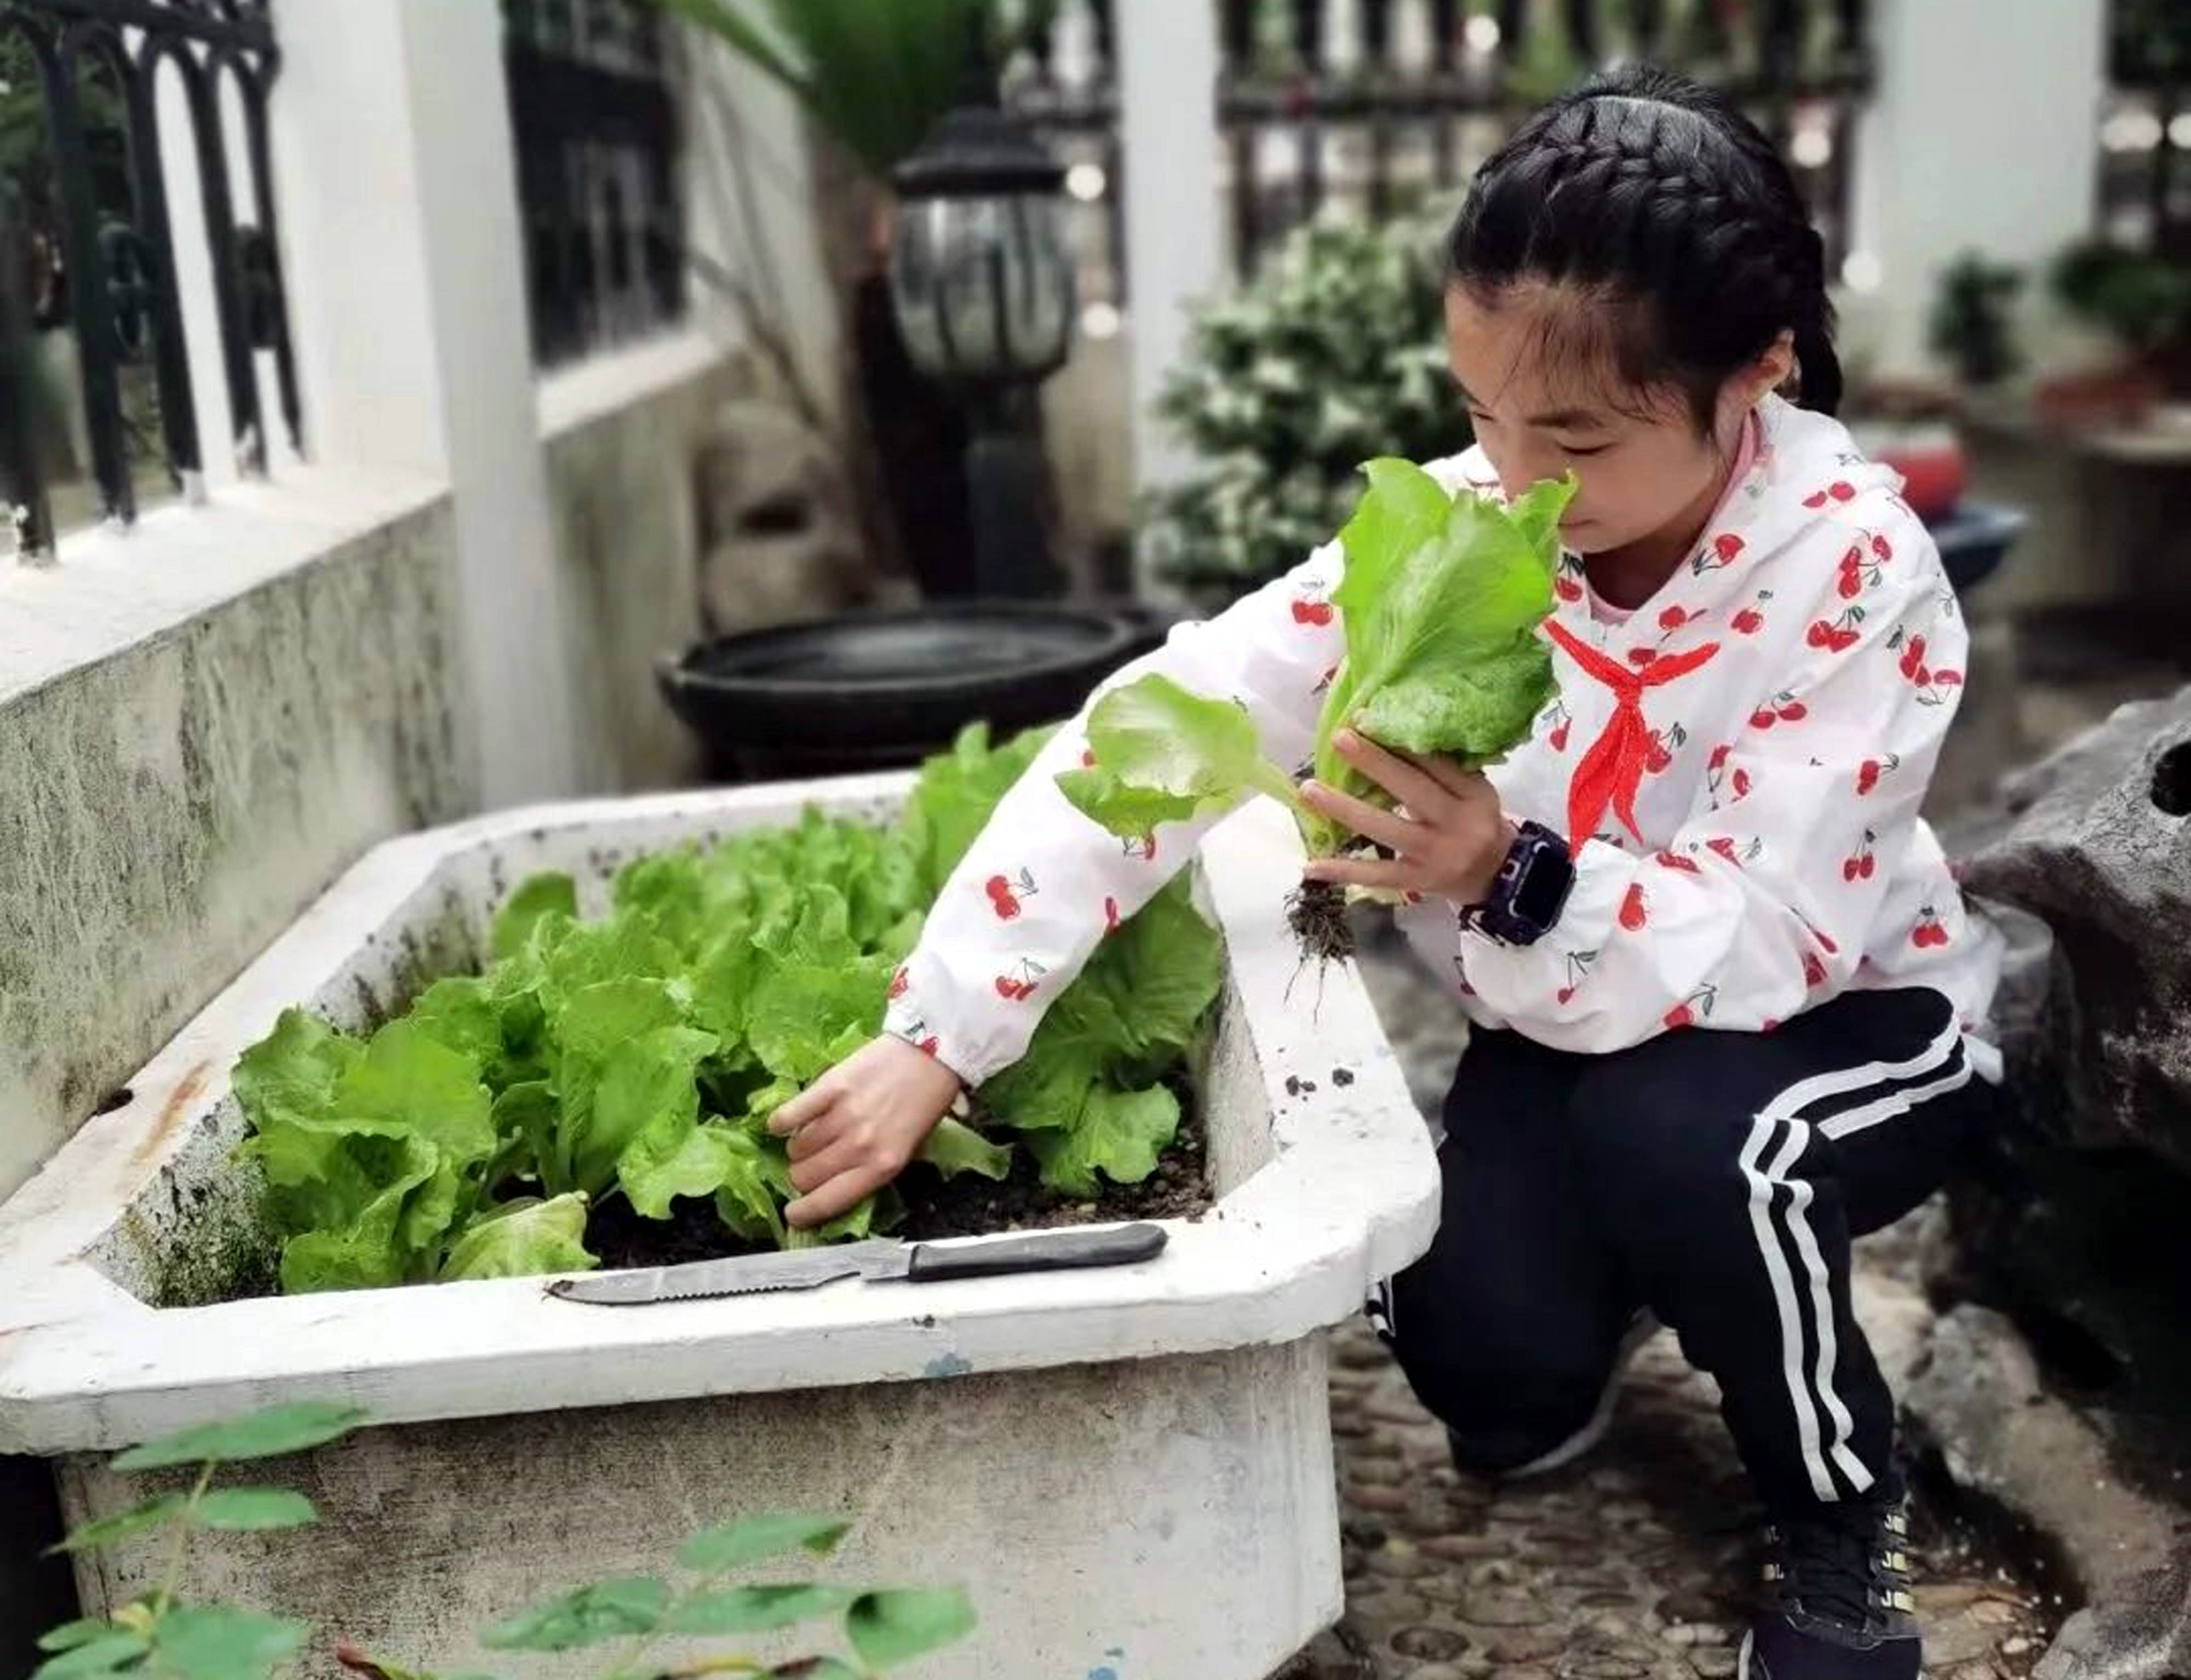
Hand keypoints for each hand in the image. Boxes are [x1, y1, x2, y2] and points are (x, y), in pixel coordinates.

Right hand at [767, 1034, 964, 1227]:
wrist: (931, 1054)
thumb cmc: (924, 1104)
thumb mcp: (908, 1150)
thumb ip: (872, 1169)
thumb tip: (835, 1184)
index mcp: (882, 1167)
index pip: (829, 1201)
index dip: (805, 1212)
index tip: (794, 1214)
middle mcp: (860, 1147)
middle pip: (804, 1176)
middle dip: (802, 1176)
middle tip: (810, 1165)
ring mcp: (842, 1116)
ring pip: (796, 1148)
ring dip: (798, 1148)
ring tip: (811, 1137)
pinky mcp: (829, 1087)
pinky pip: (789, 1115)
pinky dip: (781, 1122)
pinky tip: (784, 1123)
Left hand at [1298, 729, 1511, 904]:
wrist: (1496, 875)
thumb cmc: (1474, 821)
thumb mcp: (1473, 791)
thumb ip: (1441, 768)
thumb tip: (1390, 730)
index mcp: (1473, 794)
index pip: (1436, 763)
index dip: (1400, 740)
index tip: (1365, 718)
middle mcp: (1456, 824)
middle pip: (1412, 790)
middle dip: (1373, 763)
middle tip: (1339, 738)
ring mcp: (1435, 855)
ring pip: (1386, 829)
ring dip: (1344, 809)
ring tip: (1309, 790)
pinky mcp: (1417, 882)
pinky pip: (1376, 875)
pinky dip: (1343, 871)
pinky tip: (1311, 867)